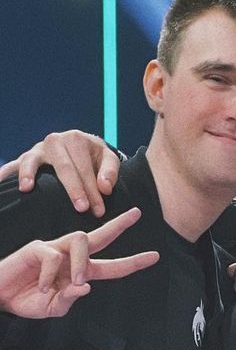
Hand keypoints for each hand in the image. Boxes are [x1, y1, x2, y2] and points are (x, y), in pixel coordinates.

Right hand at [0, 131, 119, 216]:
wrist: (80, 146)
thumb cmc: (95, 158)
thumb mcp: (108, 159)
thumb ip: (110, 172)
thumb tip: (105, 188)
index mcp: (76, 139)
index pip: (84, 168)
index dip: (92, 190)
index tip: (98, 210)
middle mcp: (55, 141)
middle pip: (63, 167)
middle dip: (73, 190)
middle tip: (81, 209)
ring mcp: (38, 149)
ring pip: (32, 161)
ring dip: (28, 174)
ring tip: (27, 189)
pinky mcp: (26, 158)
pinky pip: (13, 165)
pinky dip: (6, 172)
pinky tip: (0, 181)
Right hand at [0, 207, 157, 318]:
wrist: (0, 296)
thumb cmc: (28, 300)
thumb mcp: (53, 308)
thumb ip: (69, 299)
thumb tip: (85, 287)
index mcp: (80, 272)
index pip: (111, 266)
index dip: (132, 262)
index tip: (155, 256)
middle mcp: (71, 257)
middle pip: (99, 236)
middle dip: (119, 225)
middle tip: (137, 213)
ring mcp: (54, 249)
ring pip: (81, 240)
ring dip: (82, 262)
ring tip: (76, 281)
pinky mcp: (36, 248)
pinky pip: (52, 257)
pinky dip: (49, 276)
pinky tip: (43, 288)